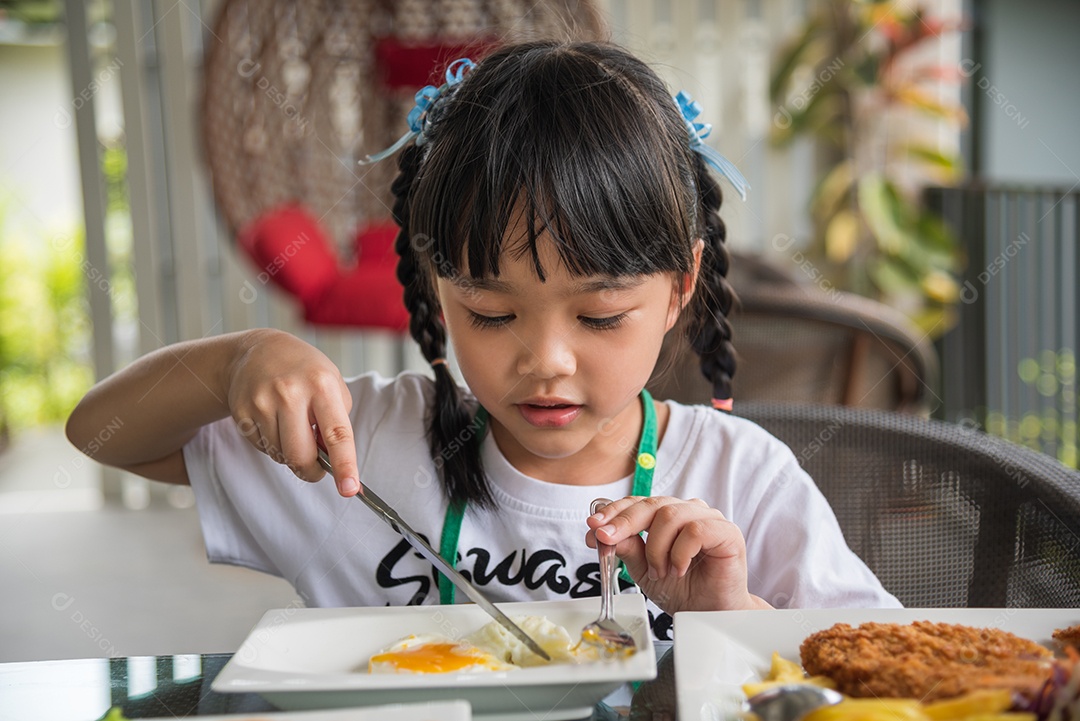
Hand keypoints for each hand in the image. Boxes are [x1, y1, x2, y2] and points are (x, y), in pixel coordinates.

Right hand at [226, 329, 359, 495]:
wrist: (258, 351)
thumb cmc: (305, 371)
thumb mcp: (331, 384)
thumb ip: (336, 422)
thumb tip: (331, 461)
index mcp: (321, 385)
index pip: (336, 434)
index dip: (345, 465)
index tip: (349, 490)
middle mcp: (290, 393)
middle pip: (300, 455)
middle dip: (311, 471)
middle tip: (317, 468)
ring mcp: (261, 403)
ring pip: (280, 455)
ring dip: (290, 453)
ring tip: (292, 426)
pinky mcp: (241, 413)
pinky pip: (262, 448)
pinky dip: (273, 444)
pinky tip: (274, 421)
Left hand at [584, 496, 770, 613]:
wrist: (710, 615)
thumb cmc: (682, 590)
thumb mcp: (644, 570)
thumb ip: (627, 548)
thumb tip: (601, 533)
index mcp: (668, 515)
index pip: (638, 503)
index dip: (614, 511)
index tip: (593, 526)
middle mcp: (688, 511)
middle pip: (652, 503)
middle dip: (624, 522)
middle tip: (607, 539)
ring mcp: (709, 519)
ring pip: (670, 515)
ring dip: (656, 547)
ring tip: (659, 572)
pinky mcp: (726, 532)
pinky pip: (695, 530)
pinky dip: (679, 553)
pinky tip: (678, 569)